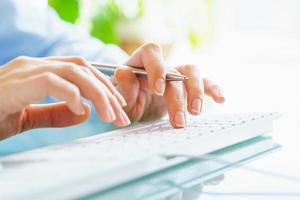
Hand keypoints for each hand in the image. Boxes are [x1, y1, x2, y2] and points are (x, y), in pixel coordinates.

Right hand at [0, 56, 129, 139]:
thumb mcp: (29, 116)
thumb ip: (55, 112)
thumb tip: (84, 112)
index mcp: (40, 70)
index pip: (80, 68)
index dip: (102, 85)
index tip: (117, 104)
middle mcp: (35, 64)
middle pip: (83, 68)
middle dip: (107, 91)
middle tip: (121, 114)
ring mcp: (25, 70)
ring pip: (73, 71)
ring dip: (97, 94)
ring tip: (110, 115)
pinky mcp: (17, 82)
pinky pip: (52, 81)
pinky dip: (71, 94)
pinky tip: (82, 109)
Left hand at [114, 43, 224, 127]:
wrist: (136, 106)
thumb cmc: (127, 99)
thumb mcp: (120, 98)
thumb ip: (122, 87)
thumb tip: (124, 73)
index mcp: (141, 62)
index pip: (151, 52)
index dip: (156, 68)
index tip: (158, 90)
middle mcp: (161, 66)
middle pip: (175, 71)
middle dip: (177, 98)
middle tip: (178, 122)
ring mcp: (177, 75)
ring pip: (192, 73)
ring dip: (196, 92)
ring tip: (195, 112)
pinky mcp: (187, 87)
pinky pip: (204, 83)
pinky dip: (213, 89)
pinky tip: (221, 99)